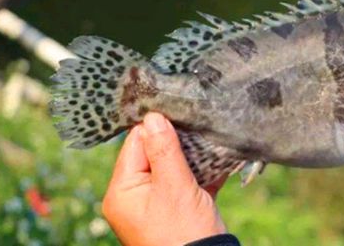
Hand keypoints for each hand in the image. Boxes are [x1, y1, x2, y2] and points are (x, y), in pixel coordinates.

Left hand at [102, 112, 227, 245]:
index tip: (179, 110)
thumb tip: (153, 116)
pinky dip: (203, 171)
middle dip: (179, 140)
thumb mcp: (174, 186)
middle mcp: (134, 197)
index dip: (157, 126)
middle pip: (154, 152)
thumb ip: (164, 149)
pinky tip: (220, 159)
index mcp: (122, 191)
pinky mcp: (178, 208)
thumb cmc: (184, 233)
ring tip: (211, 140)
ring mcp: (157, 203)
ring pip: (173, 165)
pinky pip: (187, 180)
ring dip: (194, 154)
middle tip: (198, 124)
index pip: (135, 144)